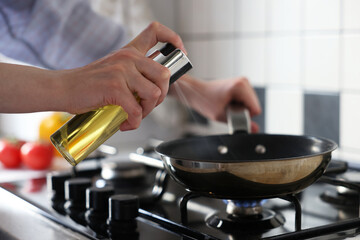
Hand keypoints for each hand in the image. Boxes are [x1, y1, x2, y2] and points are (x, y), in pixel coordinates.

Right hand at [57, 22, 185, 130]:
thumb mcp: (114, 70)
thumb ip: (134, 74)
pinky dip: (134, 122)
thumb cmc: (89, 84)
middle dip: (161, 96)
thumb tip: (153, 91)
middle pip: (164, 74)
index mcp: (129, 51)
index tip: (181, 52)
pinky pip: (137, 110)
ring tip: (135, 115)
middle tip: (148, 105)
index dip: (174, 40)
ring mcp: (121, 72)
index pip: (156, 31)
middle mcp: (128, 58)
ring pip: (154, 94)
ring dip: (148, 111)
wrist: (63, 88)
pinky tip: (126, 123)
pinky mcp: (115, 88)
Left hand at [169, 75, 261, 131]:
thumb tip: (255, 129)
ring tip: (226, 104)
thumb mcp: (221, 116)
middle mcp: (244, 81)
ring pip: (251, 104)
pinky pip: (247, 101)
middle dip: (242, 112)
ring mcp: (244, 82)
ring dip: (240, 108)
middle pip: (254, 107)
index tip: (231, 113)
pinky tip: (228, 102)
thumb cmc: (205, 101)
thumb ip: (239, 124)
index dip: (244, 116)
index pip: (256, 109)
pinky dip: (238, 104)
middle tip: (226, 108)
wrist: (196, 91)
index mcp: (240, 86)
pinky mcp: (242, 85)